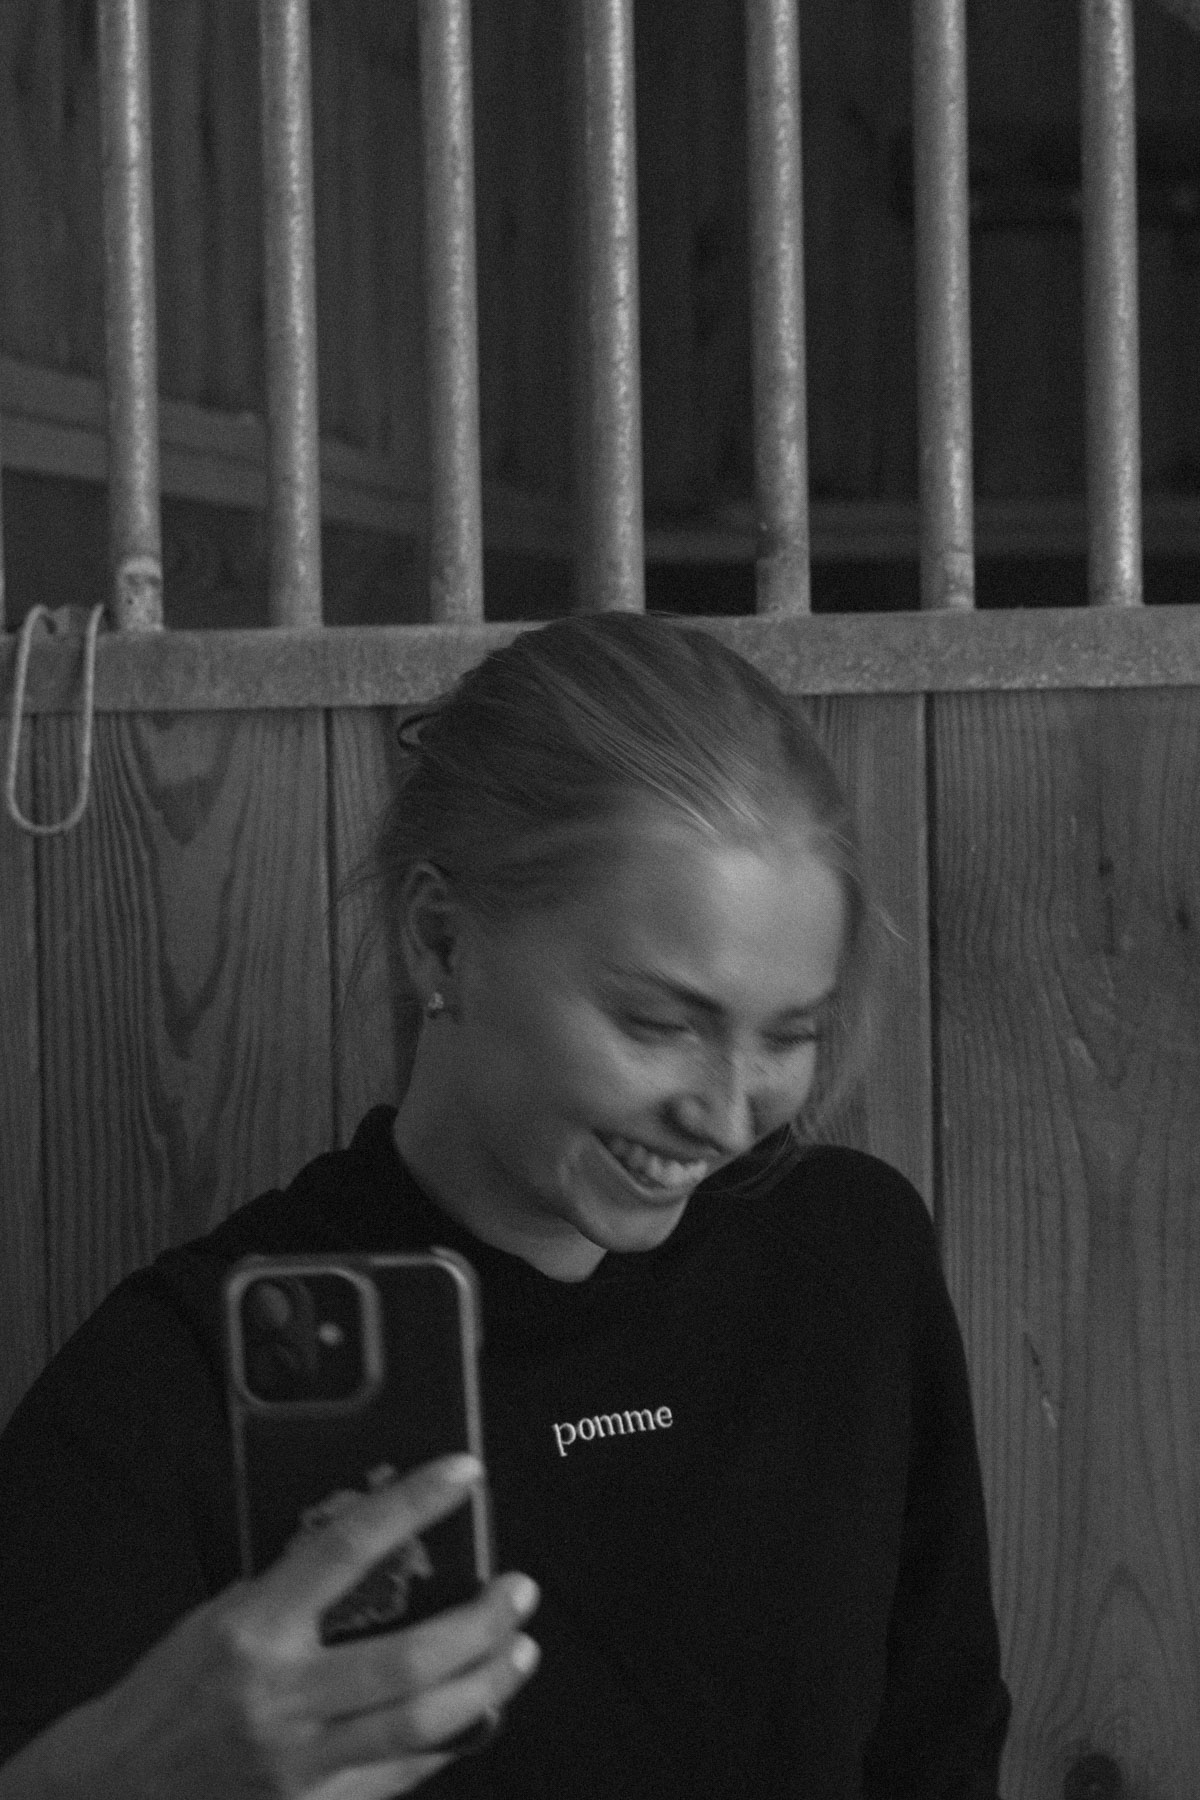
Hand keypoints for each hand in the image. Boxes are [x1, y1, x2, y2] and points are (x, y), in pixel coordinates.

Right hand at [0, 1454, 538, 1799]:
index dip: (413, 1503)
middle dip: (481, 1622)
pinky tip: (477, 1709)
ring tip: (519, 1649)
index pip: (347, 1548)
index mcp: (253, 1630)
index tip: (463, 1472)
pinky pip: (400, 1774)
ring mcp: (299, 1762)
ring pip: (421, 1725)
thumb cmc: (170, 1691)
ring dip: (486, 1682)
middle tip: (519, 1589)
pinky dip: (448, 1739)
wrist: (116, 1791)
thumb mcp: (220, 1618)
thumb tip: (379, 1550)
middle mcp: (280, 1698)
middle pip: (410, 1659)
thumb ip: (294, 1590)